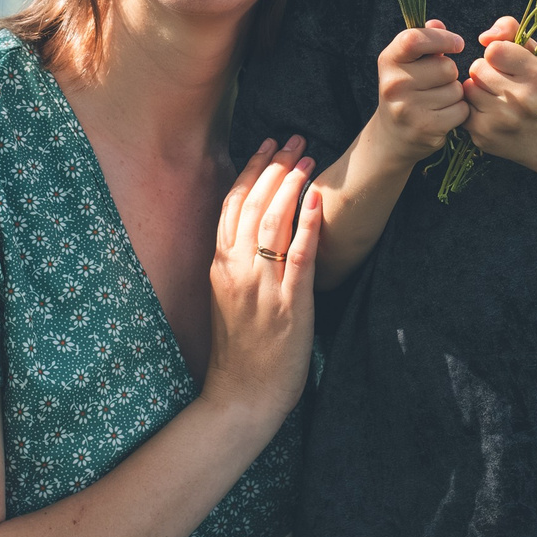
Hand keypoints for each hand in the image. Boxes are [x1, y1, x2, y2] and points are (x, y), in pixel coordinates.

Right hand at [202, 138, 321, 419]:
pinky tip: (316, 198)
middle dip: (273, 167)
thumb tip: (256, 235)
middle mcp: (237, 270)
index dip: (249, 172)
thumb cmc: (240, 352)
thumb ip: (238, 265)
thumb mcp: (228, 299)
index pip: (232, 206)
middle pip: (252, 205)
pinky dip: (307, 223)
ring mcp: (261, 285)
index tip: (266, 146)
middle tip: (293, 140)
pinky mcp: (287, 303)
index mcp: (220, 266)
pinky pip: (298, 254)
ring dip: (290, 185)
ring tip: (307, 158)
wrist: (241, 396)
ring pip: (272, 222)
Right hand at [367, 23, 468, 170]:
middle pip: (446, 67)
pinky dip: (459, 112)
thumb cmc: (406, 90)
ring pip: (456, 90)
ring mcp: (407, 108)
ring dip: (455, 94)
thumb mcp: (407, 63)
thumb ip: (423, 40)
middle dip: (450, 74)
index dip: (442, 38)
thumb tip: (437, 24)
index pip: (415, 38)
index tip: (457, 44)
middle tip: (436, 84)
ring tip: (437, 101)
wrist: (392, 136)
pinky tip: (443, 116)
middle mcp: (394, 84)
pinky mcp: (425, 129)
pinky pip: (460, 110)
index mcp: (388, 61)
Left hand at [463, 17, 536, 167]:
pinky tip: (490, 113)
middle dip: (486, 71)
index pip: (494, 50)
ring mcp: (501, 122)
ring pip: (467, 88)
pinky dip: (472, 108)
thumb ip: (510, 30)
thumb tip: (483, 38)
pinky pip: (462, 108)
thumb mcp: (534, 55)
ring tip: (497, 98)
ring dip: (477, 89)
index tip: (508, 63)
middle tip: (503, 83)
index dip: (497, 53)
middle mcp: (522, 101)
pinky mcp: (483, 136)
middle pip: (477, 68)